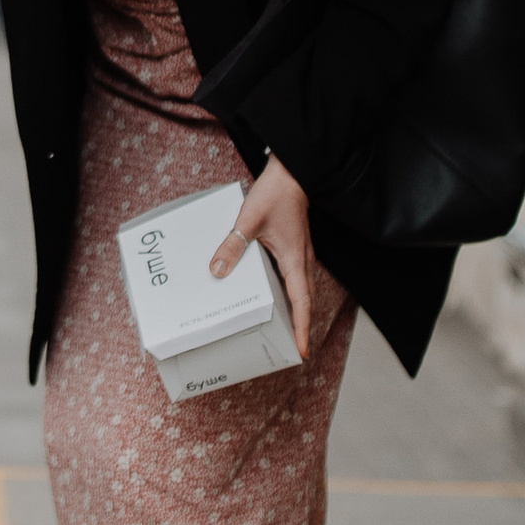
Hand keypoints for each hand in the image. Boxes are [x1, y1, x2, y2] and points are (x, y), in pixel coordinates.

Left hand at [215, 152, 314, 356]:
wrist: (291, 174)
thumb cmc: (276, 195)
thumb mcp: (248, 221)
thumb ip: (232, 246)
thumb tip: (218, 271)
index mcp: (295, 260)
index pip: (302, 303)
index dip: (302, 329)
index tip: (302, 351)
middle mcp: (302, 261)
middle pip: (306, 302)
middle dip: (302, 326)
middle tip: (295, 348)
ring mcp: (300, 255)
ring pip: (304, 290)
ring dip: (299, 311)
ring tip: (288, 329)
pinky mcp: (295, 248)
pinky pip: (297, 278)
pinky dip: (292, 294)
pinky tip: (277, 295)